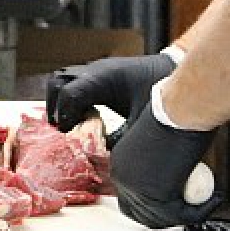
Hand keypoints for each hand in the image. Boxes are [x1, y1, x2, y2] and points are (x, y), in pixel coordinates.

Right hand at [46, 52, 176, 131]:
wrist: (175, 69)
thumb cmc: (160, 89)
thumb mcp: (142, 121)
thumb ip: (121, 141)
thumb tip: (103, 161)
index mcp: (104, 78)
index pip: (69, 94)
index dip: (63, 116)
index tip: (66, 135)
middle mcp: (96, 70)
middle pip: (57, 81)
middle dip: (54, 107)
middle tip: (61, 130)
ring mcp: (97, 69)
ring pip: (62, 78)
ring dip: (60, 101)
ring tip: (68, 124)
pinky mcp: (100, 73)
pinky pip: (75, 82)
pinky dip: (71, 98)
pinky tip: (83, 116)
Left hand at [109, 105, 220, 228]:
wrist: (181, 107)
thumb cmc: (174, 111)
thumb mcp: (159, 139)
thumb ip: (159, 159)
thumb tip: (173, 175)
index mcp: (120, 161)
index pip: (131, 197)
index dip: (154, 204)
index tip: (177, 200)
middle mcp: (122, 176)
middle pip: (142, 213)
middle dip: (168, 216)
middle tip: (193, 208)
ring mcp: (136, 188)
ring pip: (163, 218)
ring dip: (188, 215)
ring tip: (208, 201)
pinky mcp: (156, 195)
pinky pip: (181, 215)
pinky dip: (200, 212)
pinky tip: (215, 199)